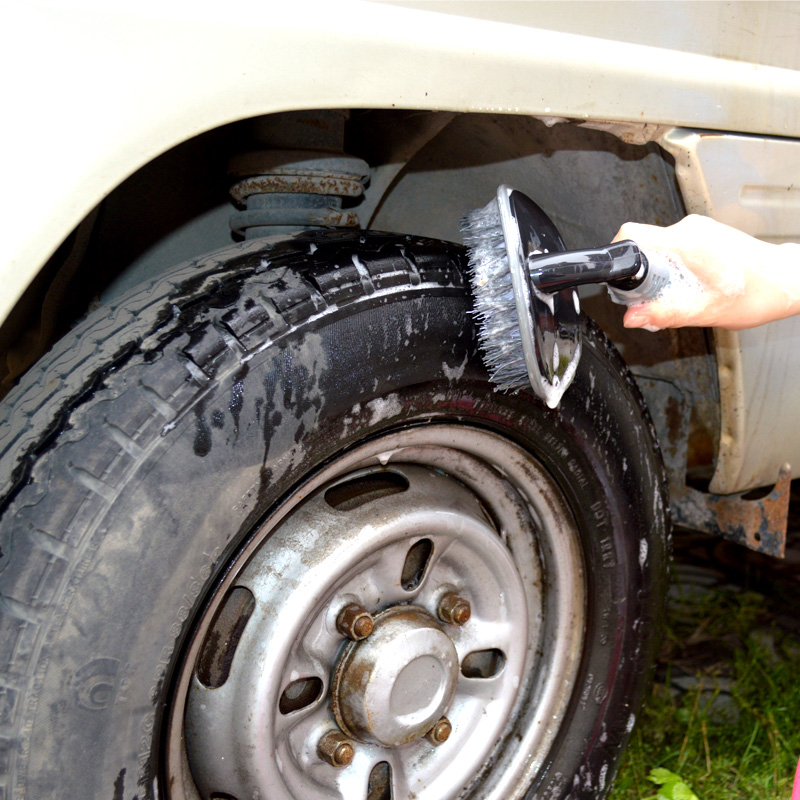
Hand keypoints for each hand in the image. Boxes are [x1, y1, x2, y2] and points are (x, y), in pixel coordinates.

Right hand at [611, 215, 799, 329]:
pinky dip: (674, 267)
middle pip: (644, 245)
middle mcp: (690, 229)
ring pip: (659, 248)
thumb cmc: (758, 292)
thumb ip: (664, 313)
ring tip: (680, 293)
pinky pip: (674, 247)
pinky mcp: (704, 234)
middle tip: (656, 298)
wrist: (786, 280)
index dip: (619, 256)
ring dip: (660, 272)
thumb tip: (633, 317)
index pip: (633, 234)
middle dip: (642, 274)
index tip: (624, 280)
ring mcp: (698, 229)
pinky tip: (691, 284)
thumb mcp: (705, 311)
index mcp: (687, 243)